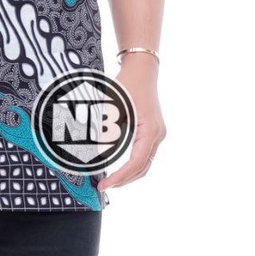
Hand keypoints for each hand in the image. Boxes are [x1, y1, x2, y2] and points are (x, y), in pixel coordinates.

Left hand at [97, 56, 165, 191]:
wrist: (141, 69)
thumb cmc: (127, 84)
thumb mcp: (113, 107)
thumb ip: (106, 131)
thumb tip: (97, 155)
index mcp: (150, 131)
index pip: (135, 163)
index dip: (120, 177)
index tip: (104, 185)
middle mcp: (157, 135)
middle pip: (142, 168)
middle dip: (123, 180)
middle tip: (104, 186)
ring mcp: (157, 134)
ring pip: (144, 163)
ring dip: (128, 174)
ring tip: (110, 180)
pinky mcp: (153, 131)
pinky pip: (143, 154)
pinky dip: (131, 164)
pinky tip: (117, 166)